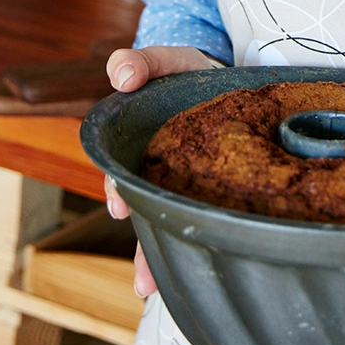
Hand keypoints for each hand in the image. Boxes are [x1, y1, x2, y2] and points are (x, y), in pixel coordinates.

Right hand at [101, 45, 223, 298]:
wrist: (225, 75)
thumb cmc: (187, 73)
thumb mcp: (165, 61)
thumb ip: (141, 62)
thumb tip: (121, 75)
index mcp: (140, 144)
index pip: (121, 171)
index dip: (119, 189)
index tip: (120, 205)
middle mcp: (157, 168)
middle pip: (145, 207)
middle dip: (141, 243)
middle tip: (144, 275)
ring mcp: (184, 179)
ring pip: (170, 219)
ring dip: (159, 253)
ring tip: (154, 284)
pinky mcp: (214, 185)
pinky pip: (205, 214)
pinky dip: (203, 238)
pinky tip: (206, 264)